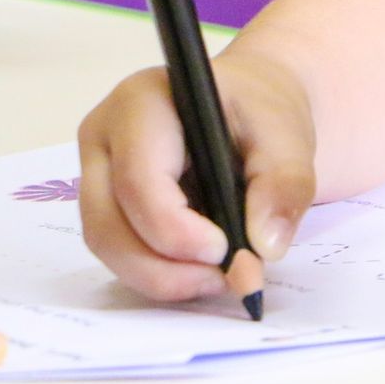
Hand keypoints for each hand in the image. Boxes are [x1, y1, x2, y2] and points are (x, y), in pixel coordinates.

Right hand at [77, 50, 315, 301]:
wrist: (249, 104)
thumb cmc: (260, 110)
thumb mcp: (288, 135)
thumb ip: (285, 185)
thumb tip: (266, 247)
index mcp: (141, 105)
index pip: (138, 181)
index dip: (176, 231)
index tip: (225, 252)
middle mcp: (103, 138)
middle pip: (107, 224)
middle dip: (165, 269)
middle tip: (226, 279)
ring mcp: (96, 171)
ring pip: (106, 246)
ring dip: (162, 278)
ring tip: (220, 278)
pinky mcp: (105, 201)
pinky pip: (118, 250)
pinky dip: (158, 272)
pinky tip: (201, 270)